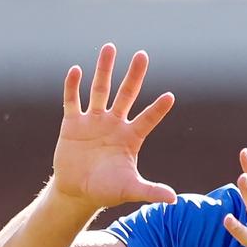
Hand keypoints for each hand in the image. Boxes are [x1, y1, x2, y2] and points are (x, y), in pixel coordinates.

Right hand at [51, 43, 176, 209]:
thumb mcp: (129, 190)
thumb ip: (150, 191)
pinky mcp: (72, 123)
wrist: (77, 192)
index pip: (148, 119)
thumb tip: (173, 199)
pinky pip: (72, 101)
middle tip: (143, 55)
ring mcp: (93, 121)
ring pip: (100, 90)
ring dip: (104, 70)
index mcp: (131, 138)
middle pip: (126, 94)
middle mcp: (114, 124)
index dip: (158, 109)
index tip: (170, 97)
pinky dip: (73, 86)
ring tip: (109, 47)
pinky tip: (75, 70)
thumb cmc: (106, 190)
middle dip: (134, 76)